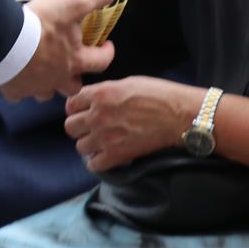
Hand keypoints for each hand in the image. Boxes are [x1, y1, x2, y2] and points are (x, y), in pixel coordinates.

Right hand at [0, 0, 116, 101]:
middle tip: (72, 64)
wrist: (2, 40)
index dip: (107, 53)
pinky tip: (16, 74)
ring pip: (47, 93)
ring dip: (48, 83)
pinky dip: (20, 86)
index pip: (102, 62)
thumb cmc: (39, 24)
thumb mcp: (72, 3)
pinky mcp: (14, 90)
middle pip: (74, 87)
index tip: (105, 46)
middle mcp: (58, 79)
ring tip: (42, 69)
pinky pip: (19, 93)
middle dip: (76, 77)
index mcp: (75, 60)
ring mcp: (36, 87)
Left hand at [64, 77, 196, 172]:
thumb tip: (94, 99)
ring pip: (80, 146)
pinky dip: (98, 162)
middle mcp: (98, 115)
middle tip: (92, 128)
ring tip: (101, 142)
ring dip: (89, 144)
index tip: (84, 112)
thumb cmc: (158, 94)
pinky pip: (93, 164)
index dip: (77, 108)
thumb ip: (105, 91)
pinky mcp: (116, 155)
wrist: (178, 114)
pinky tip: (107, 155)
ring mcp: (105, 136)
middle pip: (70, 127)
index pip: (71, 104)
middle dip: (80, 127)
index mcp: (100, 94)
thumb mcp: (127, 83)